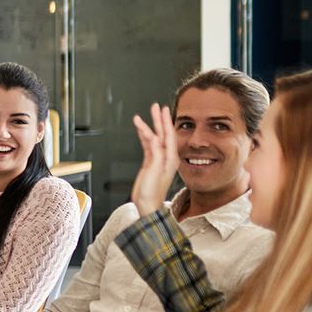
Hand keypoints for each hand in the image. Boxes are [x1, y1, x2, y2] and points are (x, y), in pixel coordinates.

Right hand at [130, 102, 181, 220]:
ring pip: (153, 138)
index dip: (165, 121)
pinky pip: (147, 145)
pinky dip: (143, 136)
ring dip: (149, 126)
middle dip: (159, 120)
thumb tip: (153, 137)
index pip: (169, 135)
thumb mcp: (155, 171)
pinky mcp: (150, 162)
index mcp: (170, 157)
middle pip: (162, 133)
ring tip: (143, 115)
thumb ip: (155, 153)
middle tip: (156, 107)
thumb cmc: (152, 192)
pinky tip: (140, 129)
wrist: (148, 205)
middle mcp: (166, 156)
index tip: (162, 110)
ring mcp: (158, 159)